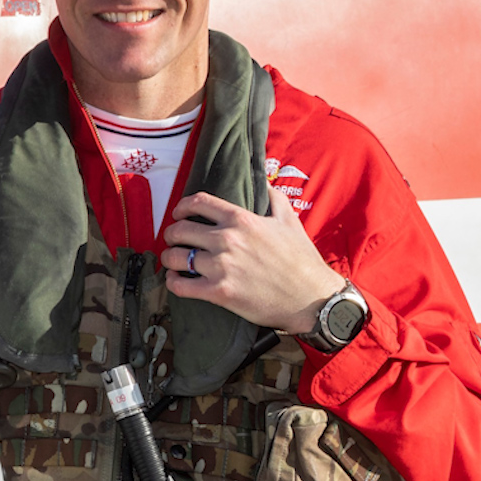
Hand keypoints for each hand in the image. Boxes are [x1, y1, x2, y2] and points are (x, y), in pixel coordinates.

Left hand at [159, 190, 343, 333]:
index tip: (178, 214)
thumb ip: (273, 198)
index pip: (197, 203)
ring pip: (175, 257)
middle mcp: (227, 240)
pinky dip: (173, 282)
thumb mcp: (289, 221)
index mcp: (241, 219)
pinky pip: (180, 285)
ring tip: (173, 260)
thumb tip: (263, 182)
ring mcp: (221, 267)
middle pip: (179, 230)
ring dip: (169, 258)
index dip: (181, 207)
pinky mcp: (219, 292)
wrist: (311, 298)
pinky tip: (176, 280)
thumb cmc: (301, 260)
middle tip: (173, 240)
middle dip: (171, 234)